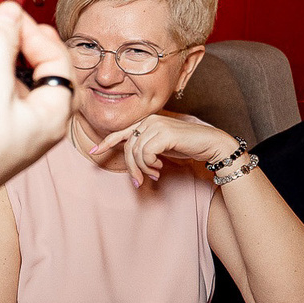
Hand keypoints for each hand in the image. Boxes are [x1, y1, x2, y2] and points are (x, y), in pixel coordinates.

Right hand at [0, 2, 73, 231]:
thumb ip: (1, 42)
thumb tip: (8, 12)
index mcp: (52, 115)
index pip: (59, 61)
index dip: (36, 33)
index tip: (11, 15)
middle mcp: (38, 125)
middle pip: (44, 73)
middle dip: (26, 44)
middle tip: (6, 23)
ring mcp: (13, 131)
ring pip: (19, 85)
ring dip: (6, 60)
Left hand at [89, 115, 239, 187]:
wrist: (210, 144)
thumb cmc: (187, 146)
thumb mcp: (162, 147)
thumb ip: (146, 148)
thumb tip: (131, 162)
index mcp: (147, 123)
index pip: (121, 133)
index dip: (106, 143)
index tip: (93, 152)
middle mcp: (149, 121)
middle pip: (128, 147)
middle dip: (131, 167)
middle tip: (139, 182)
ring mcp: (156, 125)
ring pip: (135, 152)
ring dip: (143, 168)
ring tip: (155, 174)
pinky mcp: (163, 133)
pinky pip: (146, 154)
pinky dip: (150, 165)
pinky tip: (160, 168)